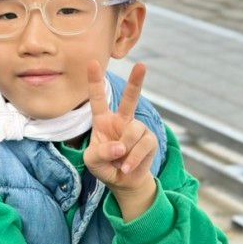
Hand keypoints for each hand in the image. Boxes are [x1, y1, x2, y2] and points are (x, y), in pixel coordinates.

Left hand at [83, 61, 156, 220]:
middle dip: (136, 82)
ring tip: (119, 162)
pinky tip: (126, 167)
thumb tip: (120, 147)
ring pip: (133, 132)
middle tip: (142, 65)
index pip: (98, 98)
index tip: (92, 62)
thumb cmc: (104, 166)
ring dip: (124, 150)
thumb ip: (101, 153)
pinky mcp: (150, 140)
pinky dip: (132, 159)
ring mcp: (137, 129)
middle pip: (130, 99)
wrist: (123, 181)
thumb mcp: (93, 161)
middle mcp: (121, 121)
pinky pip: (142, 146)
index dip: (94, 81)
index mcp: (103, 120)